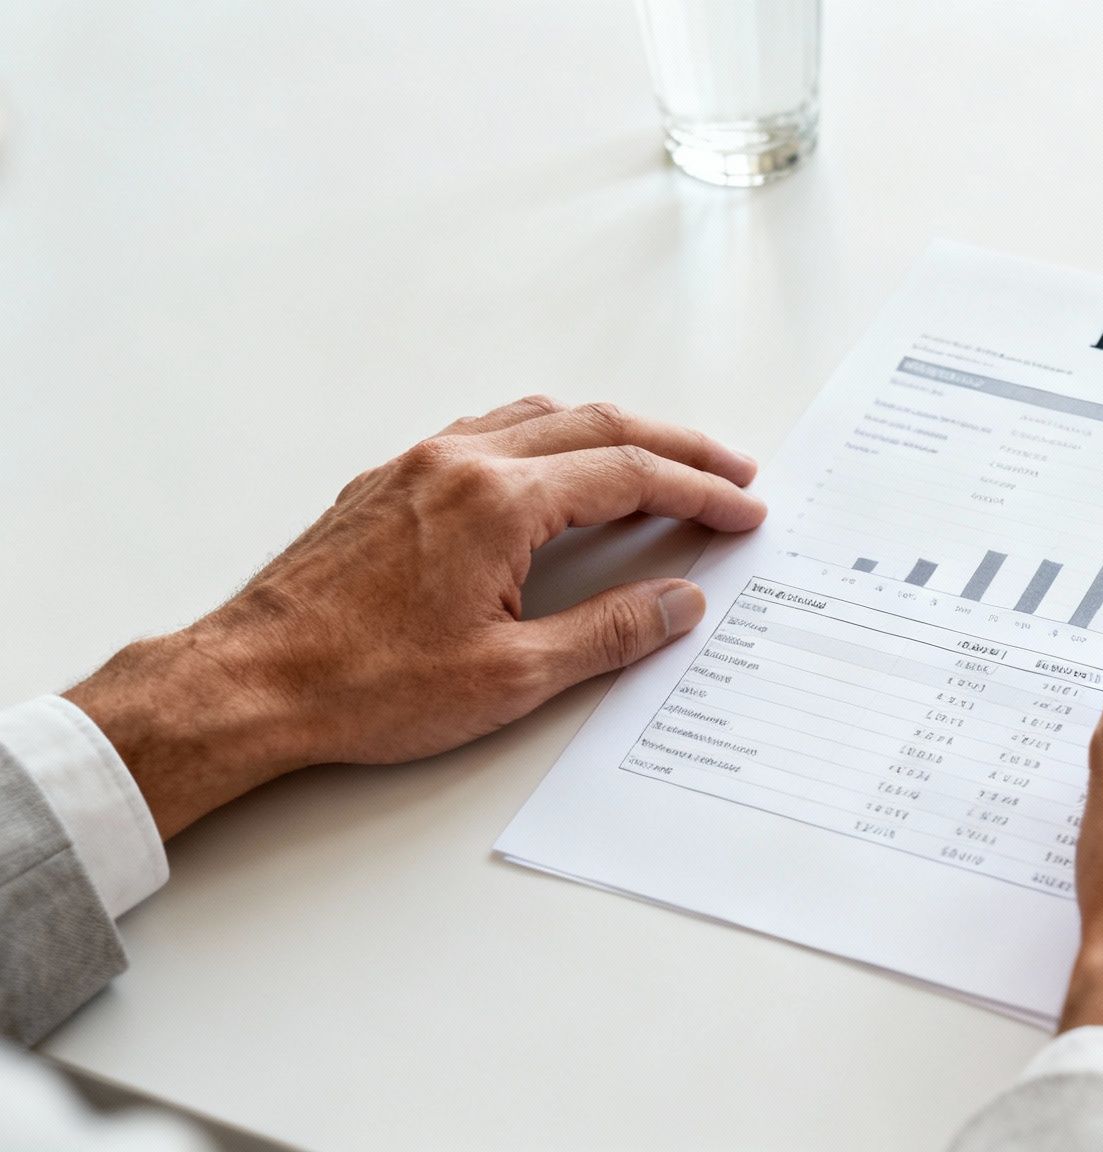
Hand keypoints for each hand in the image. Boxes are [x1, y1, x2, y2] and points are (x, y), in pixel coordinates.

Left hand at [64, 397, 765, 837]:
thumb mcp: (511, 676)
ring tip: (660, 465)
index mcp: (497, 500)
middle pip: (596, 426)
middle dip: (675, 447)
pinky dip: (550, 439)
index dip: (699, 491)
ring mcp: (420, 464)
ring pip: (540, 417)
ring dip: (612, 434)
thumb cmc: (363, 685)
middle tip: (732, 470)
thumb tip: (678, 602)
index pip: (628, 475)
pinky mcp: (390, 483)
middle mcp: (460, 460)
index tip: (745, 508)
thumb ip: (609, 632)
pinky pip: (491, 431)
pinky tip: (561, 472)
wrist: (248, 682)